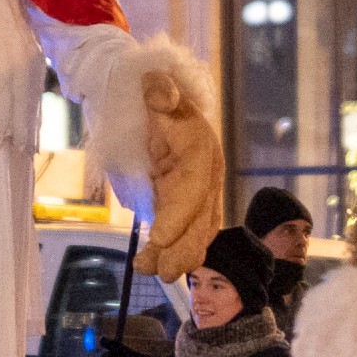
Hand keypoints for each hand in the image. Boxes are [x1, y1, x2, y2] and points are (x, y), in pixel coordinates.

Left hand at [131, 68, 222, 283]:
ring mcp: (198, 191)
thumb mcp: (153, 85)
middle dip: (184, 247)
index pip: (194, 184)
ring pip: (196, 230)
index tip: (159, 236)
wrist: (155, 98)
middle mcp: (206, 172)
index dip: (180, 213)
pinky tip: (151, 265)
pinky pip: (186, 232)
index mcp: (198, 146)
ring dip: (178, 256)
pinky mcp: (186, 203)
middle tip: (161, 272)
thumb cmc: (150, 93)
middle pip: (201, 216)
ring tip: (151, 271)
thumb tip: (159, 92)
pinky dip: (173, 252)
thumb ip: (159, 89)